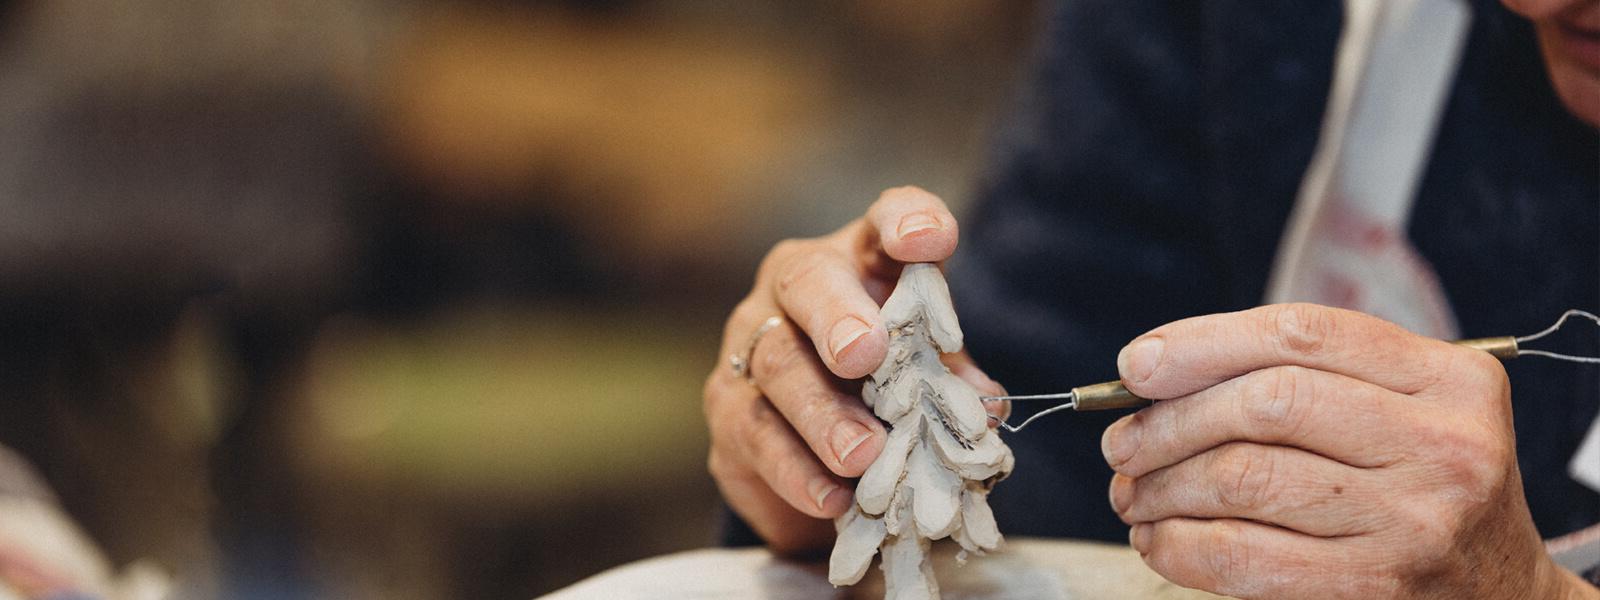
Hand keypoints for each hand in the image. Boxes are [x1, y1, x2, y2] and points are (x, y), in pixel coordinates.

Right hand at [703, 186, 1005, 553]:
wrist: (814, 440)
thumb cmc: (883, 381)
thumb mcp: (926, 370)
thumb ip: (952, 379)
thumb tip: (987, 407)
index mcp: (857, 257)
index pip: (883, 220)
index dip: (906, 221)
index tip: (931, 239)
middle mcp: (793, 287)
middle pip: (807, 285)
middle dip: (836, 319)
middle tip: (864, 355)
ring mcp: (749, 343)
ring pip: (777, 368)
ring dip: (822, 416)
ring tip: (862, 454)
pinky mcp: (728, 408)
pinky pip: (754, 437)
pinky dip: (797, 472)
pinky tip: (833, 498)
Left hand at [1102, 303, 1591, 598]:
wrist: (1500, 595)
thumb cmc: (1421, 486)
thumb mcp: (1399, 410)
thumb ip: (1302, 377)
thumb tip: (1153, 372)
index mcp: (1447, 379)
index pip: (1301, 334)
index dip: (1202, 342)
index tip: (1137, 364)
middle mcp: (1442, 445)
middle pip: (1267, 402)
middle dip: (1170, 421)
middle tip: (1122, 444)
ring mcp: (1414, 521)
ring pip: (1245, 477)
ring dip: (1162, 485)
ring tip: (1132, 492)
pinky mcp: (1375, 588)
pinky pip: (1245, 556)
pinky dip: (1180, 546)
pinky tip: (1159, 540)